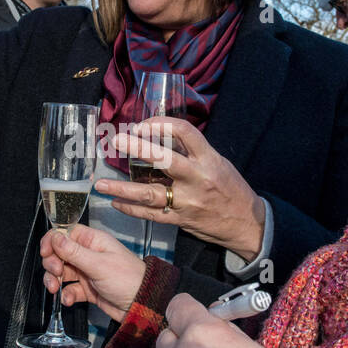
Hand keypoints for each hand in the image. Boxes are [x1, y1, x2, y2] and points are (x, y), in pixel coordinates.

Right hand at [41, 223, 147, 324]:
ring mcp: (87, 271)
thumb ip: (74, 252)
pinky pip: (69, 289)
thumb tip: (55, 237)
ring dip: (54, 280)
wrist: (142, 305)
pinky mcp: (87, 289)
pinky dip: (65, 295)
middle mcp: (88, 254)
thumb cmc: (129, 279)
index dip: (52, 241)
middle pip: (59, 253)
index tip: (46, 252)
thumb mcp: (99, 264)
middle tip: (55, 272)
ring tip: (56, 289)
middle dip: (52, 263)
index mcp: (93, 241)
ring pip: (61, 272)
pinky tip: (68, 300)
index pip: (65, 233)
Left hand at [96, 118, 265, 260]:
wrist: (247, 223)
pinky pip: (152, 215)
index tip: (142, 124)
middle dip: (139, 149)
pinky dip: (132, 209)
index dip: (161, 124)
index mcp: (208, 159)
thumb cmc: (231, 188)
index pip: (184, 132)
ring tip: (100, 184)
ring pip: (151, 194)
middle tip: (117, 140)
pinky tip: (117, 203)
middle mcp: (197, 178)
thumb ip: (192, 152)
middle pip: (164, 159)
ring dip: (122, 189)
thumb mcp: (217, 163)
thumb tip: (161, 137)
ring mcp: (188, 201)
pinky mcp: (181, 220)